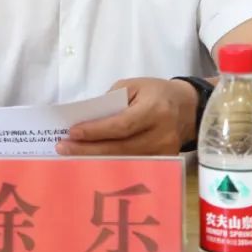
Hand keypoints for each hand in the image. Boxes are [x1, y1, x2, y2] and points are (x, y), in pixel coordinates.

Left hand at [55, 78, 197, 156]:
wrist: (187, 108)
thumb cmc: (156, 93)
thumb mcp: (134, 86)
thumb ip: (111, 101)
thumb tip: (87, 120)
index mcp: (154, 110)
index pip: (121, 125)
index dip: (96, 131)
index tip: (73, 132)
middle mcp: (161, 135)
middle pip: (120, 148)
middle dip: (89, 149)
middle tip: (63, 148)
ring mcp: (164, 152)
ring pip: (124, 161)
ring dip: (95, 159)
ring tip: (71, 156)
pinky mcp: (163, 163)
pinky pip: (132, 166)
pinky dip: (110, 165)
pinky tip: (91, 163)